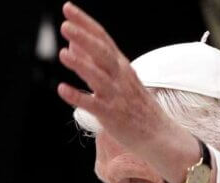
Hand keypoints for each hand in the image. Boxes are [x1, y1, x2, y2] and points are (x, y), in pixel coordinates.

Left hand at [56, 2, 197, 175]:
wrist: (158, 134)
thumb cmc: (134, 105)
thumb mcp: (116, 78)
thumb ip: (93, 62)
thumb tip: (71, 45)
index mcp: (120, 65)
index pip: (102, 37)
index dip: (85, 22)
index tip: (68, 8)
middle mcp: (119, 76)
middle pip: (102, 52)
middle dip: (84, 38)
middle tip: (65, 25)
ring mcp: (116, 95)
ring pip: (98, 76)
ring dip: (81, 64)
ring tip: (62, 53)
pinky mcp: (111, 115)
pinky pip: (92, 104)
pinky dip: (77, 96)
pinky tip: (62, 89)